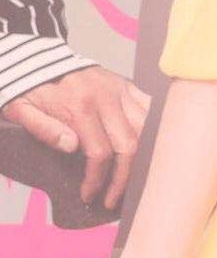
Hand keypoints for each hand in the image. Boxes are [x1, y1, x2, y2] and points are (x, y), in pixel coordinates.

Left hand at [0, 65, 151, 208]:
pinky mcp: (128, 86)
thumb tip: (71, 146)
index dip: (97, 179)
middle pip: (129, 145)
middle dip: (123, 177)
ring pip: (147, 130)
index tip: (90, 194)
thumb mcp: (21, 109)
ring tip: (133, 177)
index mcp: (79, 106)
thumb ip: (43, 129)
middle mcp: (105, 97)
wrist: (37, 59)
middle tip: (113, 198)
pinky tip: (148, 149)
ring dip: (143, 157)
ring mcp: (121, 90)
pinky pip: (152, 110)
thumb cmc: (30, 90)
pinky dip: (155, 130)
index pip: (99, 152)